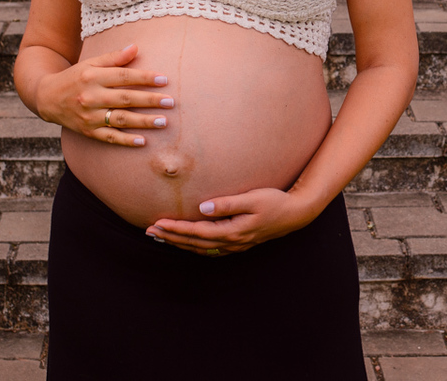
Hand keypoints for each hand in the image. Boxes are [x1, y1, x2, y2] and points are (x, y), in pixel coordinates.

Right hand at [34, 43, 172, 146]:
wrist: (46, 98)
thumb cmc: (75, 77)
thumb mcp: (90, 63)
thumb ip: (114, 58)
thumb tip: (136, 47)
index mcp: (93, 77)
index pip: (123, 77)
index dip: (144, 78)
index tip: (164, 79)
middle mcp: (91, 97)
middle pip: (125, 99)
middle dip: (149, 101)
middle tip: (171, 102)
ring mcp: (89, 116)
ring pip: (120, 120)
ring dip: (143, 122)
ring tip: (164, 122)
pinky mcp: (87, 131)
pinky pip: (109, 137)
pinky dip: (126, 140)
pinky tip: (143, 141)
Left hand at [145, 188, 319, 255]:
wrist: (296, 213)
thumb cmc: (275, 202)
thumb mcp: (253, 198)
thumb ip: (227, 204)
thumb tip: (202, 208)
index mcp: (233, 231)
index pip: (197, 232)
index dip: (176, 229)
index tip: (157, 223)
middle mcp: (232, 242)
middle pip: (195, 243)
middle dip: (172, 237)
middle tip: (150, 231)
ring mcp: (236, 244)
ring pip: (201, 248)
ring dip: (180, 243)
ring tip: (162, 237)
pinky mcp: (239, 242)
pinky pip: (211, 249)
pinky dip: (195, 247)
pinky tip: (188, 243)